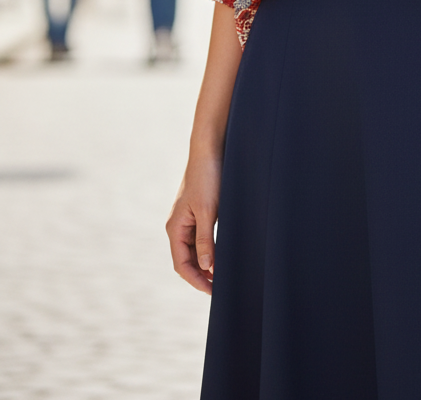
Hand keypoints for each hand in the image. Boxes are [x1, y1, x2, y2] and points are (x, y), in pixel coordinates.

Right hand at [166, 154, 221, 294]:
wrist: (209, 150)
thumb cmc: (207, 178)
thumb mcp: (208, 211)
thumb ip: (205, 240)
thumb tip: (207, 268)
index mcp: (175, 228)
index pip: (181, 264)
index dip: (196, 280)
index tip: (213, 292)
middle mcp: (178, 226)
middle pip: (186, 260)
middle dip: (201, 276)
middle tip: (221, 288)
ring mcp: (187, 220)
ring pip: (194, 251)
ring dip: (206, 264)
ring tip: (223, 276)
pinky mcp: (197, 213)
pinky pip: (200, 239)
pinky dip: (209, 250)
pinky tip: (222, 255)